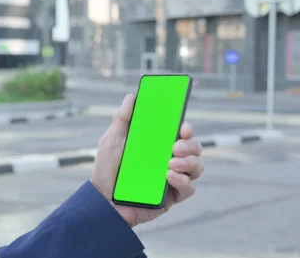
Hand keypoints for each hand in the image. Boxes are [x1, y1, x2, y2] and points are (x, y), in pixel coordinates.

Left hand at [90, 94, 203, 227]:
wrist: (102, 202)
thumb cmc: (106, 171)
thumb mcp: (111, 141)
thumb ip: (122, 119)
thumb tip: (131, 97)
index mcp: (157, 145)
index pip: (180, 133)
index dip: (187, 128)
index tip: (183, 126)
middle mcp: (169, 160)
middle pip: (195, 148)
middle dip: (191, 144)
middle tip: (175, 146)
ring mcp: (172, 179)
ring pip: (197, 167)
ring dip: (190, 162)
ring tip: (171, 163)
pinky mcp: (172, 197)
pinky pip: (189, 188)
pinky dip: (183, 181)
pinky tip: (169, 176)